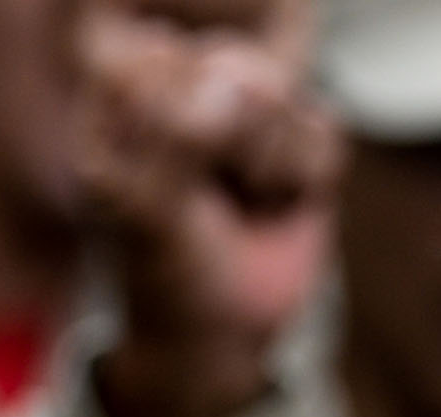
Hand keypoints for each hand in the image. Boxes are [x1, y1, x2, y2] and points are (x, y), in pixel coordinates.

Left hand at [78, 0, 338, 416]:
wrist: (216, 334)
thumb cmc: (162, 273)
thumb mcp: (148, 213)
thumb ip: (174, 140)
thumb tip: (226, 78)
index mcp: (118, 102)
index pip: (150, 57)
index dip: (174, 117)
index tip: (168, 175)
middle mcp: (181, 89)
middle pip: (226, 65)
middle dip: (226, 144)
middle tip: (210, 199)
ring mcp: (245, 105)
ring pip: (281, 94)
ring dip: (264, 167)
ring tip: (240, 206)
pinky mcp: (300, 130)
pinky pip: (322, 127)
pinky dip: (301, 180)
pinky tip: (274, 206)